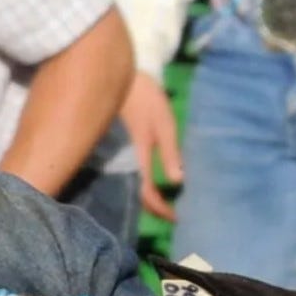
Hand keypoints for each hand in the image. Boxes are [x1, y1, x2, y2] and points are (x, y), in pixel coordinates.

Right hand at [119, 71, 182, 222]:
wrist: (121, 77)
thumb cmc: (146, 99)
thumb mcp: (163, 124)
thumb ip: (170, 153)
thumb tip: (178, 182)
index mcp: (137, 157)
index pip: (147, 193)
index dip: (161, 209)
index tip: (177, 218)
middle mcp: (125, 162)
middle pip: (136, 195)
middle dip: (154, 208)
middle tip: (172, 214)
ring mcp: (118, 157)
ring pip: (130, 186)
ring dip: (147, 197)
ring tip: (165, 202)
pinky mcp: (117, 150)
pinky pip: (129, 175)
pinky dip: (140, 184)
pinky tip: (151, 182)